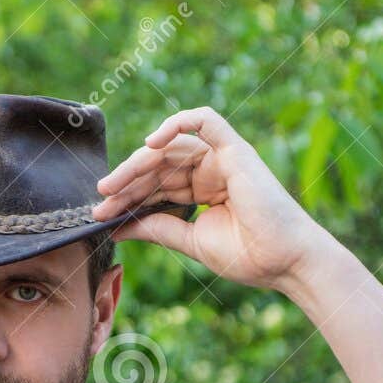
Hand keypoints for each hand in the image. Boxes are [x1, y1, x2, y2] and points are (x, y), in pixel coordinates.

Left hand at [93, 106, 333, 292]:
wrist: (282, 262)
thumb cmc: (246, 256)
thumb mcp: (189, 240)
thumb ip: (156, 228)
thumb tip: (117, 226)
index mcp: (201, 191)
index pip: (156, 186)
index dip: (128, 197)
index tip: (101, 215)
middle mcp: (209, 171)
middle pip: (158, 166)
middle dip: (126, 181)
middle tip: (100, 198)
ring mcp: (222, 158)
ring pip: (171, 148)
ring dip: (138, 162)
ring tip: (112, 184)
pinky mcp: (235, 149)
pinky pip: (206, 120)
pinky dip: (178, 123)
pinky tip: (151, 143)